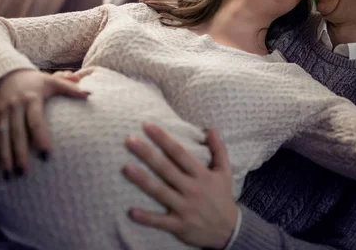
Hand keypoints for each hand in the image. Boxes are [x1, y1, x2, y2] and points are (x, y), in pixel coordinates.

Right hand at [0, 69, 89, 176]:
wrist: (7, 74)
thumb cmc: (35, 82)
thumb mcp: (52, 81)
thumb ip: (70, 88)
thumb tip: (90, 94)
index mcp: (31, 99)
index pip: (36, 121)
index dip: (41, 137)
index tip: (47, 155)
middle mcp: (14, 107)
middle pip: (16, 133)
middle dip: (19, 153)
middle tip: (24, 172)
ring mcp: (2, 114)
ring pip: (1, 137)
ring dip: (4, 157)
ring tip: (9, 176)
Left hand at [123, 123, 238, 248]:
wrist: (229, 230)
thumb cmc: (222, 197)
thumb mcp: (225, 172)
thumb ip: (219, 150)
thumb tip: (212, 129)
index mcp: (201, 175)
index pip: (179, 153)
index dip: (163, 139)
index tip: (148, 126)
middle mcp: (192, 189)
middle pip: (166, 168)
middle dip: (148, 153)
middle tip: (130, 140)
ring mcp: (185, 208)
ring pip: (160, 192)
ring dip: (142, 180)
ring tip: (126, 168)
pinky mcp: (179, 225)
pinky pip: (160, 221)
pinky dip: (146, 218)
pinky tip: (131, 211)